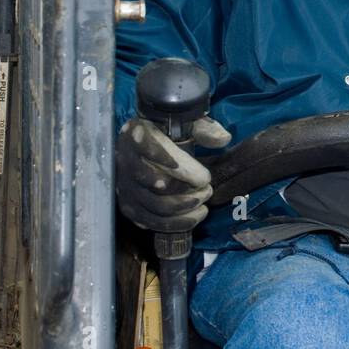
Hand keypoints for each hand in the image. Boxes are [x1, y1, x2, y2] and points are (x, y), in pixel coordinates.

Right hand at [115, 116, 227, 231]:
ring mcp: (125, 187)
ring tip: (203, 203)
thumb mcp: (186, 124)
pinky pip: (149, 221)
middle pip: (149, 181)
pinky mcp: (130, 206)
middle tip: (207, 189)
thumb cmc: (169, 134)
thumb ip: (204, 130)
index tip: (186, 169)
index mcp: (135, 136)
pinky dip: (173, 223)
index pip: (144, 146)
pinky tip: (194, 218)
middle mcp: (125, 162)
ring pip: (151, 204)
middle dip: (182, 189)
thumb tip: (223, 139)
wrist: (146, 146)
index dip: (161, 157)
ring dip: (181, 207)